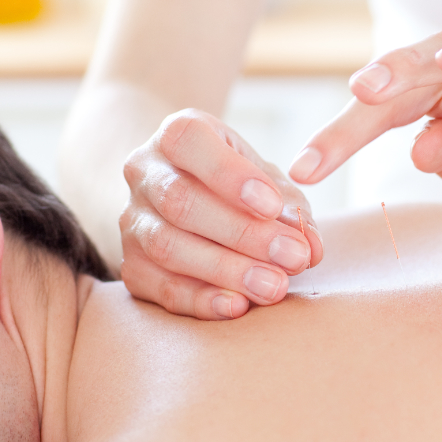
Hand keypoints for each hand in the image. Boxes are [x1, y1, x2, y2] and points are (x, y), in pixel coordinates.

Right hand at [121, 109, 324, 318]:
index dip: (229, 175)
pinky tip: (238, 306)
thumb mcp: (269, 184)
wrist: (195, 202)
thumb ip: (292, 210)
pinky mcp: (132, 266)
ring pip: (167, 246)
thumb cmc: (242, 188)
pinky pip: (161, 288)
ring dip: (226, 270)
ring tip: (274, 287)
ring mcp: (133, 220)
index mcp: (176, 135)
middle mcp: (144, 172)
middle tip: (292, 257)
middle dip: (242, 233)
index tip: (271, 205)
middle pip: (180, 201)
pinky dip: (201, 300)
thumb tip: (309, 247)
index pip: (189, 142)